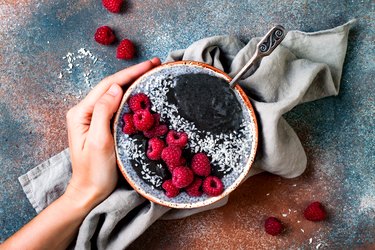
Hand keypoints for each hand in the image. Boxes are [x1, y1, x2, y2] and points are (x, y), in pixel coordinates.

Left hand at [64, 58, 160, 207]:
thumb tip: (116, 87)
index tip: (150, 64)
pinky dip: (130, 97)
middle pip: (111, 86)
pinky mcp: (102, 126)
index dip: (130, 73)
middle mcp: (86, 112)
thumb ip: (104, 112)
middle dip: (133, 74)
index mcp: (81, 113)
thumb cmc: (94, 171)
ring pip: (115, 95)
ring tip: (150, 75)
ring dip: (132, 83)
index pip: (108, 86)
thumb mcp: (99, 142)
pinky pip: (117, 106)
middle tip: (155, 65)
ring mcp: (94, 118)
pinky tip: (141, 94)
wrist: (89, 192)